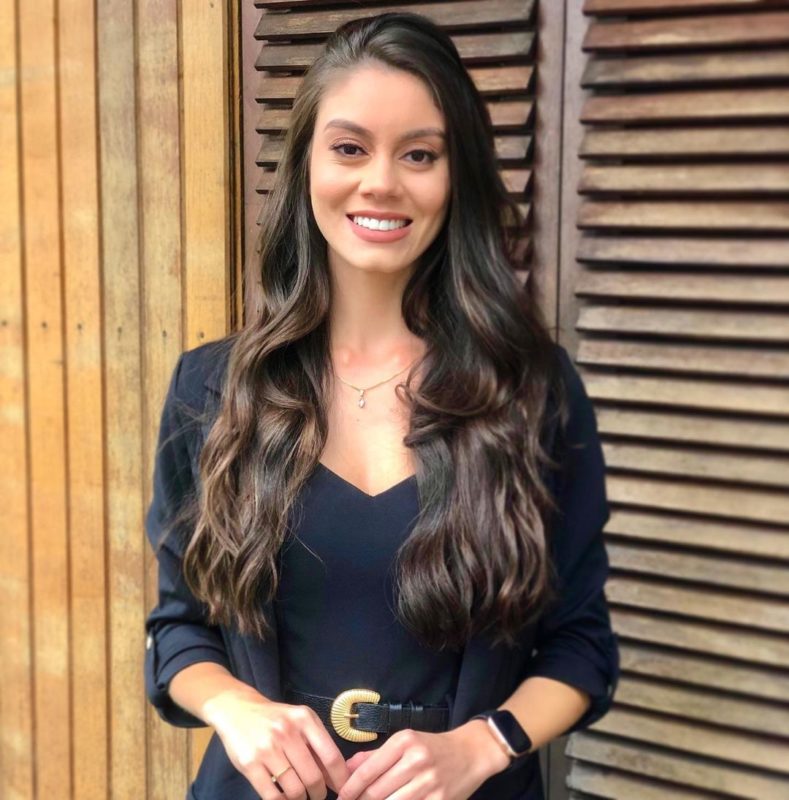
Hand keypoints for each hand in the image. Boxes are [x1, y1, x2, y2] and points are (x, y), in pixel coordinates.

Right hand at [204, 686, 350, 798]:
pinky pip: (272, 796)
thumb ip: (317, 745)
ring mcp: (267, 748)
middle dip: (319, 794)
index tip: (344, 790)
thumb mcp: (299, 721)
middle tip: (317, 796)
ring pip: (294, 790)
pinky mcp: (249, 764)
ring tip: (300, 796)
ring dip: (301, 799)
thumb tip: (336, 778)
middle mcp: (287, 732)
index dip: (340, 779)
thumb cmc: (275, 719)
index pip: (331, 756)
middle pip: (313, 778)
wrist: (237, 709)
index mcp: (304, 719)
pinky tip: (284, 798)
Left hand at [337, 722, 509, 799]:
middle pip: (377, 792)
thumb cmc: (433, 747)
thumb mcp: (405, 742)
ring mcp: (429, 783)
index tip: (340, 798)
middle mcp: (416, 760)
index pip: (368, 770)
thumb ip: (374, 756)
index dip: (350, 788)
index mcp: (404, 742)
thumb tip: (346, 769)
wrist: (472, 752)